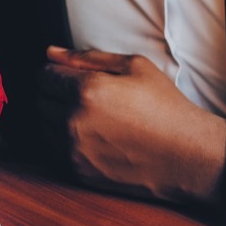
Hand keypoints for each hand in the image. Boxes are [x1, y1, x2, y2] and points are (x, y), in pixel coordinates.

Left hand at [38, 46, 225, 203]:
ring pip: (43, 126)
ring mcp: (74, 150)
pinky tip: (90, 136)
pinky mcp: (79, 172)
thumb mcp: (133, 66)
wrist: (185, 155)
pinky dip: (63, 141)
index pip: (44, 75)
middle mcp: (74, 121)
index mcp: (87, 90)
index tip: (70, 76)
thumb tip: (52, 52)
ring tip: (89, 116)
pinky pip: (53, 150)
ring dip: (57, 117)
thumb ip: (87, 57)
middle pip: (40, 99)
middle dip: (55, 93)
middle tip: (84, 95)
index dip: (56, 72)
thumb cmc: (164, 107)